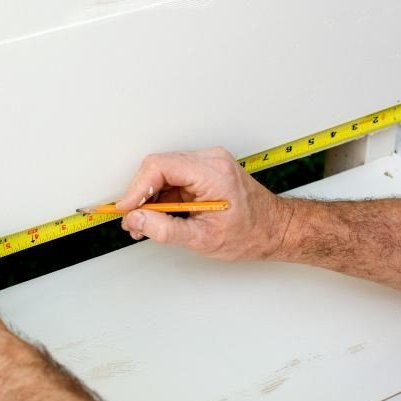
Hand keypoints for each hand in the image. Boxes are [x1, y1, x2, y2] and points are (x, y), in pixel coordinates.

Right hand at [117, 147, 292, 261]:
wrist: (275, 230)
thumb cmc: (251, 233)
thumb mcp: (203, 238)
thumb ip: (165, 229)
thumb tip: (136, 219)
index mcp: (212, 172)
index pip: (160, 167)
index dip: (136, 188)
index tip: (125, 209)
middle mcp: (210, 161)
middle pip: (158, 167)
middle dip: (140, 195)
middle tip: (133, 220)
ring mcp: (208, 163)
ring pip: (163, 173)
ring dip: (150, 198)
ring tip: (146, 223)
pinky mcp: (205, 171)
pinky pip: (173, 178)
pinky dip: (162, 197)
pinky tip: (160, 216)